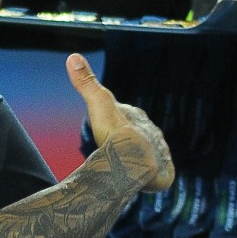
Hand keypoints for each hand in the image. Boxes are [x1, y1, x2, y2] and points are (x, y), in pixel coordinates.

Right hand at [68, 53, 173, 191]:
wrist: (133, 162)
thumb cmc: (114, 134)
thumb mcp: (98, 104)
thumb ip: (86, 82)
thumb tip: (73, 56)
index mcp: (138, 118)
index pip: (127, 116)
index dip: (116, 120)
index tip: (105, 127)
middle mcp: (153, 135)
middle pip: (139, 136)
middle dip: (128, 141)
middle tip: (112, 150)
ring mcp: (160, 155)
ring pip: (148, 156)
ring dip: (139, 161)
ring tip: (125, 169)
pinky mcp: (163, 176)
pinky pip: (158, 177)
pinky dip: (149, 178)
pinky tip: (139, 181)